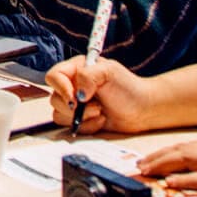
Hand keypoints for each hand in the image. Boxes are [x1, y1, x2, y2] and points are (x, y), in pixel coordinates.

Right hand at [42, 56, 156, 134]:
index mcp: (77, 69)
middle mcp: (73, 86)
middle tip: (96, 106)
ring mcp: (76, 104)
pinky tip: (101, 120)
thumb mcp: (109, 72)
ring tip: (100, 112)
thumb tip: (77, 93)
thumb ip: (88, 76)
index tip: (75, 97)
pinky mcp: (80, 119)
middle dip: (76, 107)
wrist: (142, 110)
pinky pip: (71, 127)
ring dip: (81, 117)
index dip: (60, 87)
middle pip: (54, 98)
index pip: (54, 76)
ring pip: (59, 114)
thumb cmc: (128, 88)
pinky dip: (87, 126)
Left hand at [138, 137, 196, 196]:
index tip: (152, 158)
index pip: (193, 146)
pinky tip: (172, 182)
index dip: (170, 152)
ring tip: (145, 170)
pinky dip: (188, 178)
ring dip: (164, 164)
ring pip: (190, 158)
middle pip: (185, 149)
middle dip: (159, 156)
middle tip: (139, 165)